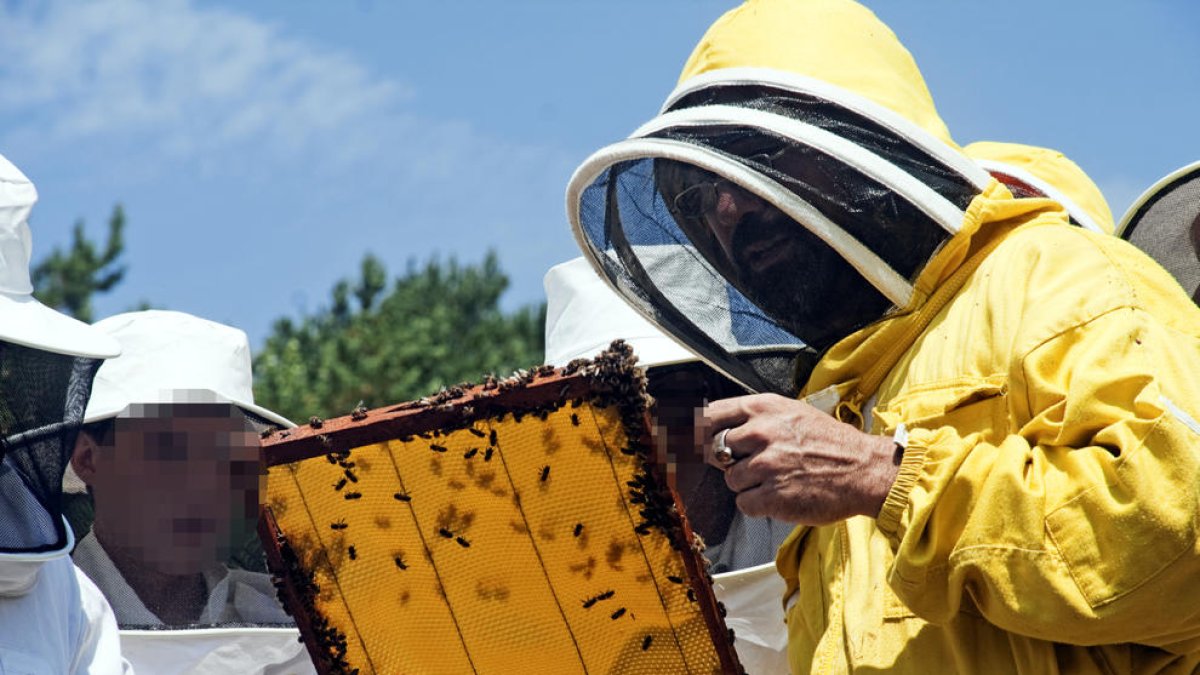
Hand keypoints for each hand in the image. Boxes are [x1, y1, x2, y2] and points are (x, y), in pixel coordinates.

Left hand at [703, 393, 900, 524]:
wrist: (863, 469)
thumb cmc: (829, 442)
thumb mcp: (791, 413)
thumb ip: (754, 419)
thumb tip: (714, 430)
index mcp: (763, 408)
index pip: (709, 415)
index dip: (694, 430)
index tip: (685, 439)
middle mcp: (761, 433)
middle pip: (715, 450)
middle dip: (729, 461)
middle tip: (753, 465)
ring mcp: (766, 464)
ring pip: (730, 479)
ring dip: (747, 483)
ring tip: (776, 479)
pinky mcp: (772, 495)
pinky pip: (744, 503)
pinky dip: (758, 504)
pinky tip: (779, 495)